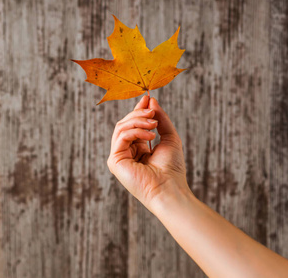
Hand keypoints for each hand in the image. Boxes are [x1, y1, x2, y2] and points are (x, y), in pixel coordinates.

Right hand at [107, 95, 190, 210]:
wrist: (170, 188)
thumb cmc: (172, 168)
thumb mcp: (169, 137)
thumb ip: (160, 118)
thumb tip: (150, 100)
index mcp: (138, 149)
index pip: (133, 124)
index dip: (139, 110)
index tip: (147, 98)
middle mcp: (127, 152)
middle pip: (125, 123)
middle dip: (139, 114)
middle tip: (152, 112)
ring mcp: (119, 157)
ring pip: (121, 127)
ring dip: (138, 121)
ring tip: (154, 124)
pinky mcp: (114, 161)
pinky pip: (121, 136)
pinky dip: (135, 131)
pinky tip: (150, 136)